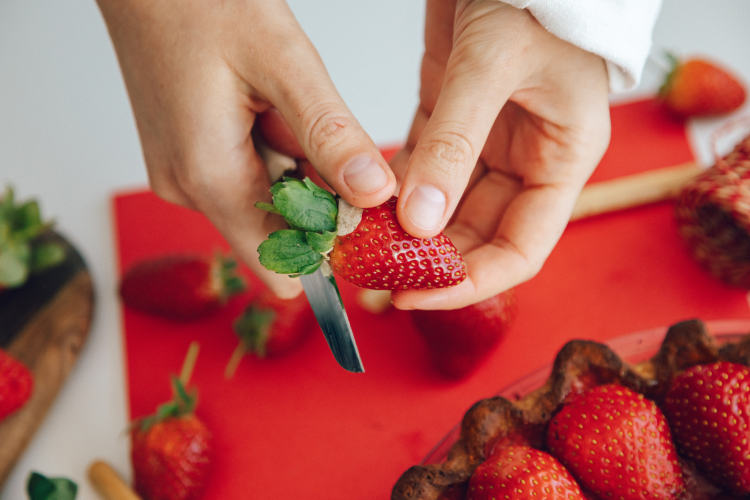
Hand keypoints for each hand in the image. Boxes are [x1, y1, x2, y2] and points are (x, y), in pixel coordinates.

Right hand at [96, 0, 396, 297]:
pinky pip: (248, 175)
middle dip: (316, 196)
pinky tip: (266, 108)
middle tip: (323, 137)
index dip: (329, 252)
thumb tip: (372, 194)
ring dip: (295, 166)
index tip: (362, 221)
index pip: (280, 266)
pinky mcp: (190, 158)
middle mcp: (190, 189)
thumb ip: (329, 136)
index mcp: (210, 178)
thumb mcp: (283, 64)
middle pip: (279, 231)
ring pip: (267, 200)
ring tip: (281, 106)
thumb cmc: (198, 2)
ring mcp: (186, 174)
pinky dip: (273, 151)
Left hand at [389, 0, 610, 309]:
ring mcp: (487, 141)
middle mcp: (526, 159)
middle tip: (374, 274)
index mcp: (561, 159)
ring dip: (406, 228)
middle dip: (430, 260)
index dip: (472, 282)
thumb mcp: (493, 66)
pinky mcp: (450, 118)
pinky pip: (421, 169)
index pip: (522, 249)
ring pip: (445, 207)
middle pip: (477, 235)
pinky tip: (364, 201)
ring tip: (362, 244)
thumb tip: (420, 223)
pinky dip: (395, 188)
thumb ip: (454, 146)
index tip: (417, 296)